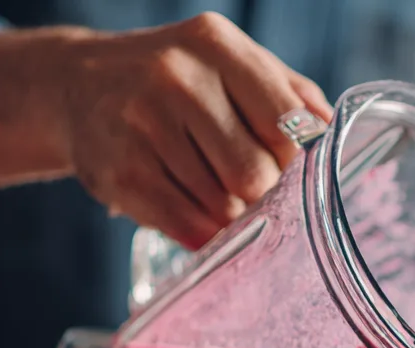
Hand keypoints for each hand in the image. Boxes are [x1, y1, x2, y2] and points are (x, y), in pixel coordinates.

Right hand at [56, 13, 331, 248]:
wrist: (79, 86)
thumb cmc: (180, 83)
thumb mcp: (233, 65)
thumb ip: (291, 96)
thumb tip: (335, 137)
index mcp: (218, 46)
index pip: (286, 127)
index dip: (295, 164)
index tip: (287, 171)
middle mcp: (176, 77)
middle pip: (255, 174)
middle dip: (262, 195)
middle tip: (250, 190)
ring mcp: (143, 123)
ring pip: (223, 207)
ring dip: (231, 215)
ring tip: (214, 194)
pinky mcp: (121, 172)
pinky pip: (188, 227)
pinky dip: (204, 234)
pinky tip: (197, 216)